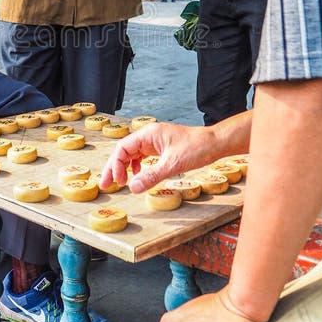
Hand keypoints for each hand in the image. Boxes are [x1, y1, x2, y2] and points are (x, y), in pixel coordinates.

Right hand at [100, 123, 219, 192]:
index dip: (115, 165)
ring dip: (124, 168)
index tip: (118, 181)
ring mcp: (155, 141)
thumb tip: (132, 187)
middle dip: (114, 167)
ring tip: (120, 182)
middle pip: (124, 151)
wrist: (215, 143)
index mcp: (149, 134)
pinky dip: (136, 166)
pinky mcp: (161, 148)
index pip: (123, 148)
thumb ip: (151, 176)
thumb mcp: (173, 164)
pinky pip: (142, 156)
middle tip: (106, 185)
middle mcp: (149, 136)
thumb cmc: (197, 147)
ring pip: (132, 154)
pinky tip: (137, 175)